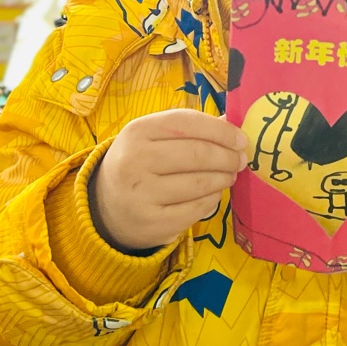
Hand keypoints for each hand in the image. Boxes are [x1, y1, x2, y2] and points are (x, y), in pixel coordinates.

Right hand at [91, 110, 246, 252]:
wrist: (106, 208)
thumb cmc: (138, 165)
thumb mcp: (152, 139)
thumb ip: (188, 128)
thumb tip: (230, 123)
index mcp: (137, 131)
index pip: (187, 123)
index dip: (220, 130)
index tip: (241, 139)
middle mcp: (135, 160)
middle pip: (197, 153)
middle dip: (227, 156)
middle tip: (240, 160)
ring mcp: (142, 194)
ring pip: (200, 182)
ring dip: (224, 178)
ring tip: (229, 175)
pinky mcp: (153, 222)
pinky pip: (197, 208)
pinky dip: (213, 199)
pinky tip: (214, 193)